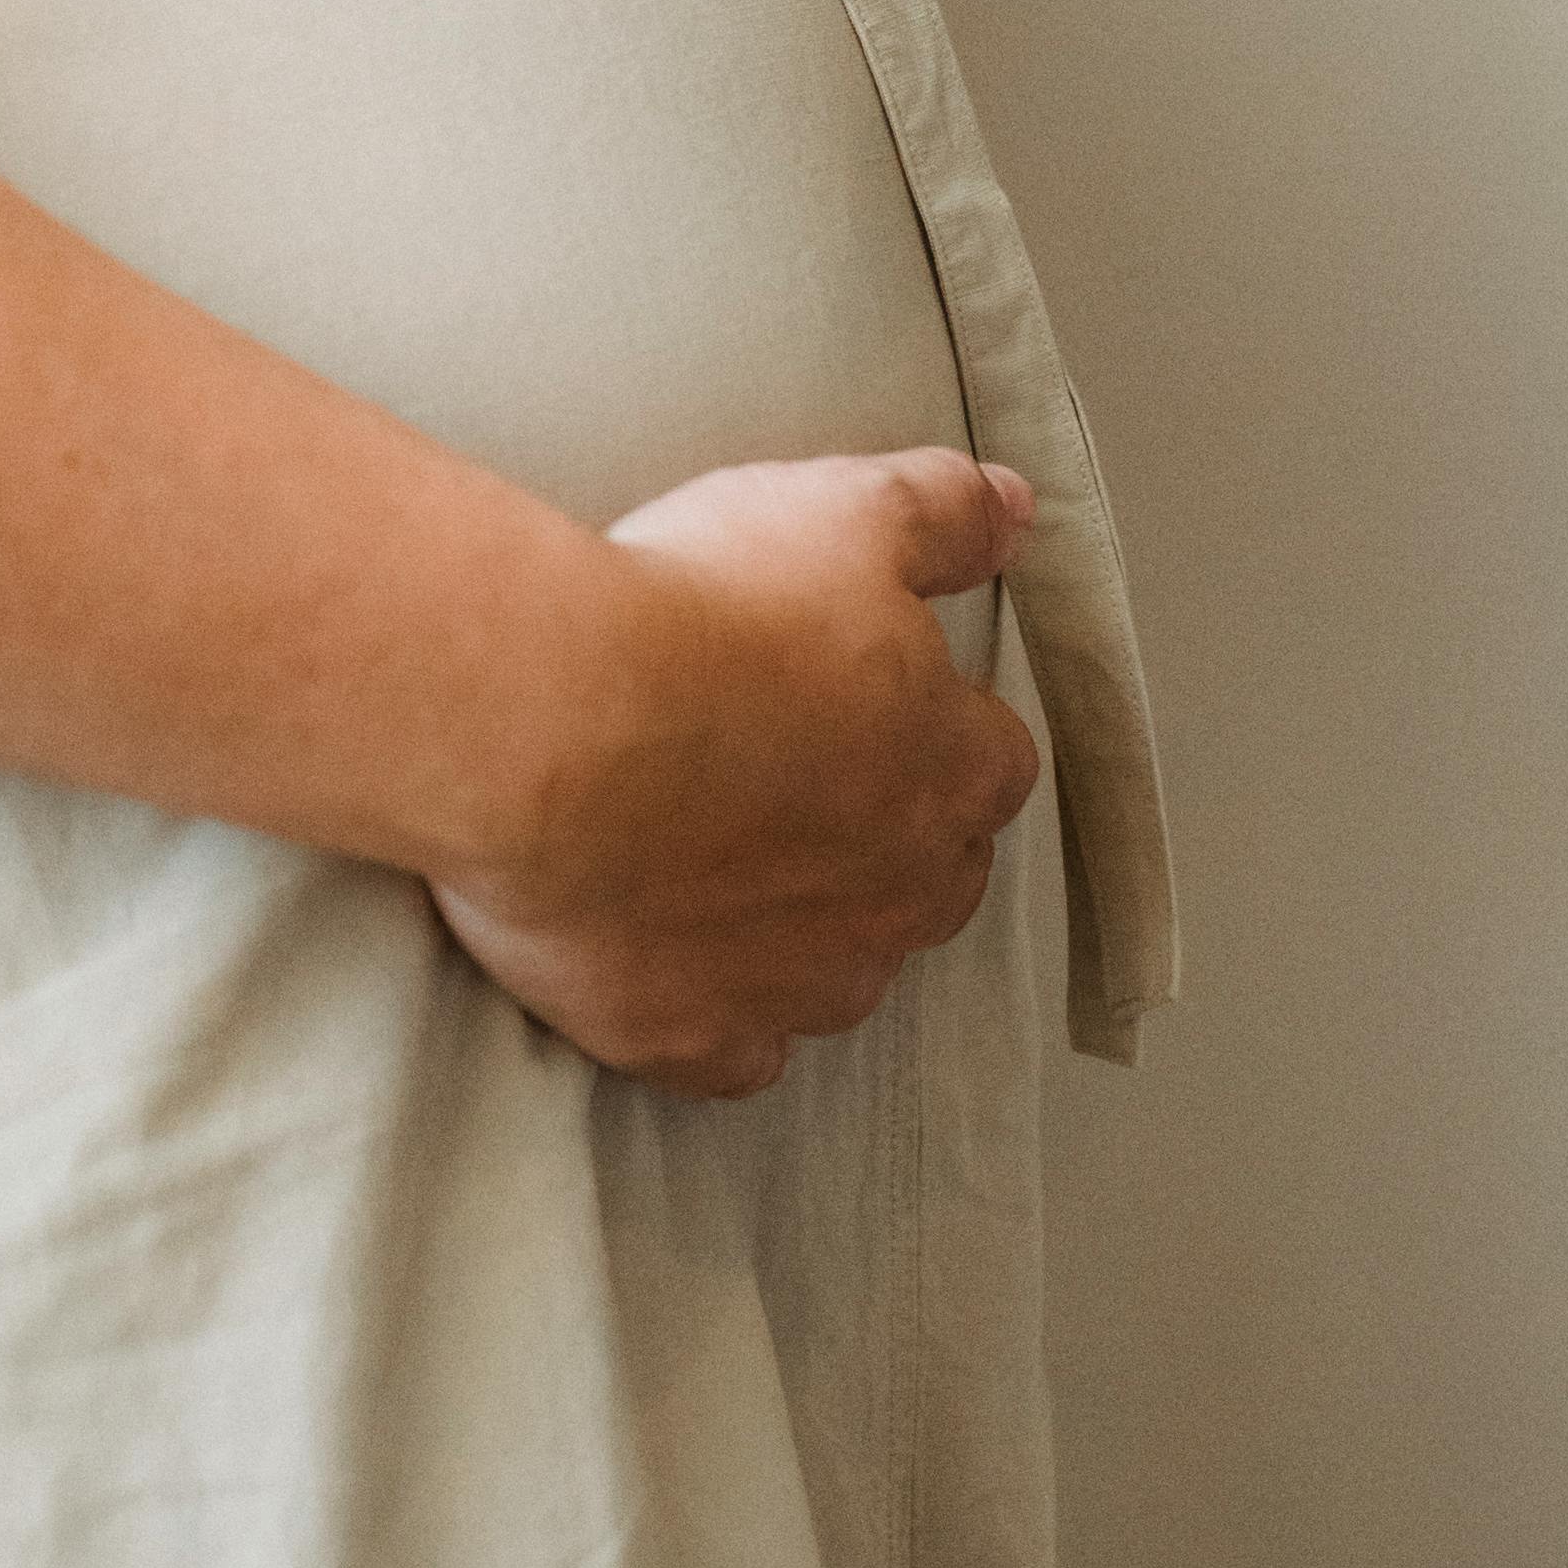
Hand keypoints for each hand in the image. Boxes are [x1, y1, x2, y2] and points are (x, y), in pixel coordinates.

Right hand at [433, 451, 1044, 1095]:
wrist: (548, 727)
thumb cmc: (696, 613)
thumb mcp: (839, 513)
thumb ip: (944, 513)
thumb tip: (1019, 513)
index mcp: (951, 771)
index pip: (988, 762)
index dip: (925, 723)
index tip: (852, 690)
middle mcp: (900, 897)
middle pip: (927, 881)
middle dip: (874, 837)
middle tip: (770, 767)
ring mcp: (800, 984)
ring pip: (838, 975)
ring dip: (797, 929)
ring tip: (706, 855)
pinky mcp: (695, 1038)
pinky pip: (732, 1054)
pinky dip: (712, 1015)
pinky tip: (663, 954)